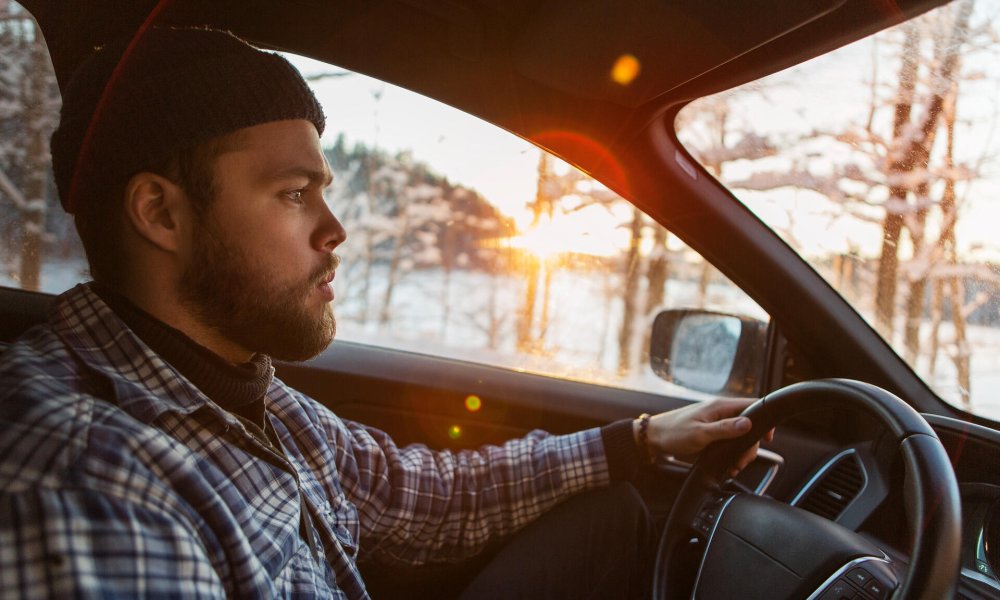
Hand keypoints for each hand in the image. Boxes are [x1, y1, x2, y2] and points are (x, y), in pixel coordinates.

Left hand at [635, 398, 773, 475]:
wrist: (653, 439)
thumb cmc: (673, 433)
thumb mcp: (700, 433)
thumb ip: (725, 429)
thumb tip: (748, 424)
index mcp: (720, 407)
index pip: (752, 405)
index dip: (764, 420)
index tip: (768, 437)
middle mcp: (721, 412)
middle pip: (749, 426)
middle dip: (750, 446)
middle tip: (741, 461)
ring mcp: (717, 423)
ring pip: (741, 436)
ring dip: (741, 452)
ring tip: (733, 466)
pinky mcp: (713, 434)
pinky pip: (731, 442)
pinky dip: (733, 453)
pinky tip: (728, 464)